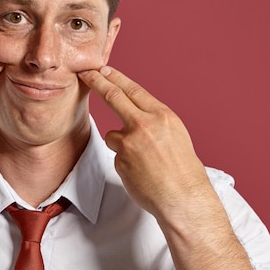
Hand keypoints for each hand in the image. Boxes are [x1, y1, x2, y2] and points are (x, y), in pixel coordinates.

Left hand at [78, 66, 212, 220]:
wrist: (184, 199)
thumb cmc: (183, 169)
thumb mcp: (175, 134)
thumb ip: (153, 120)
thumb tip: (134, 112)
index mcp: (162, 116)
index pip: (133, 90)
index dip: (115, 78)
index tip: (103, 70)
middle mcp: (145, 125)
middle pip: (113, 96)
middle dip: (97, 82)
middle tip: (86, 73)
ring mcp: (130, 143)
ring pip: (113, 135)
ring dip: (122, 144)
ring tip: (144, 161)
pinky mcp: (120, 160)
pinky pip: (117, 156)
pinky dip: (125, 163)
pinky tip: (141, 172)